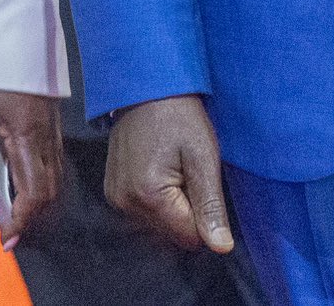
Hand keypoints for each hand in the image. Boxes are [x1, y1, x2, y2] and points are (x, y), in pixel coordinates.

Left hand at [0, 87, 61, 249]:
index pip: (33, 192)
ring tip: (12, 210)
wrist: (19, 31)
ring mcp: (52, 130)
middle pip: (50, 190)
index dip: (21, 219)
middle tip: (7, 229)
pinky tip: (19, 178)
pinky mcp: (51, 122)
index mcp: (28, 137)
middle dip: (31, 215)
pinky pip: (52, 160)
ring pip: (54, 176)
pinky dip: (39, 179)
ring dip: (36, 198)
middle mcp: (47, 138)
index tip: (6, 239)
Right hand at [106, 94, 232, 254]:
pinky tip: (159, 169)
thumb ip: (211, 206)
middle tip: (186, 171)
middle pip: (171, 234)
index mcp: (149, 196)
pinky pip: (143, 212)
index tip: (200, 181)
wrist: (146, 86)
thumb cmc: (178, 115)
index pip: (189, 238)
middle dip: (186, 210)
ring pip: (158, 225)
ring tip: (172, 167)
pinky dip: (156, 199)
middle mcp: (125, 203)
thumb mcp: (203, 157)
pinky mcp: (112, 190)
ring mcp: (115, 197)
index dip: (204, 215)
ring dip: (171, 206)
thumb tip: (221, 247)